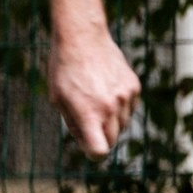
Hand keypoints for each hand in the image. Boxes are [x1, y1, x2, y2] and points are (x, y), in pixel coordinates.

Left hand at [50, 29, 140, 157]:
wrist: (82, 38)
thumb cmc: (64, 70)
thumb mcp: (58, 99)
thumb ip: (73, 124)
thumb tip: (87, 143)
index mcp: (89, 113)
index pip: (99, 151)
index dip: (93, 154)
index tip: (88, 147)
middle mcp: (111, 107)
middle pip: (112, 140)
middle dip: (100, 137)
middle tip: (87, 121)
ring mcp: (125, 96)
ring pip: (122, 124)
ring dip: (110, 120)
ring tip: (94, 99)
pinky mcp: (134, 86)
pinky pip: (130, 108)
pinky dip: (119, 106)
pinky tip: (105, 90)